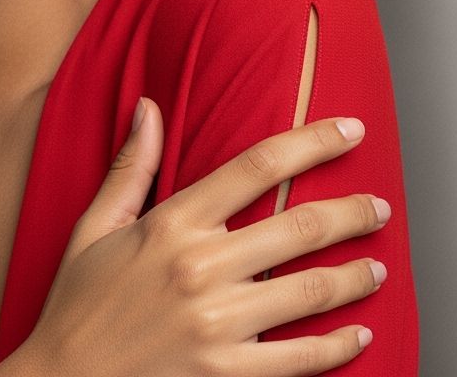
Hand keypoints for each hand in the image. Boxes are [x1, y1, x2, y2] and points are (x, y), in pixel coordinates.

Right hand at [17, 100, 386, 375]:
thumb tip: (148, 106)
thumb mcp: (94, 226)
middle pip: (300, 227)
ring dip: (356, 276)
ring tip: (378, 267)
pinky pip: (302, 360)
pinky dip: (339, 346)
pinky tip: (359, 335)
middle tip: (378, 207)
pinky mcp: (227, 374)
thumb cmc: (78, 302)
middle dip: (351, 212)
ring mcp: (218, 325)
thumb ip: (130, 166)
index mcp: (171, 224)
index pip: (256, 167)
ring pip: (312, 291)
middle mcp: (201, 268)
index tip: (348, 130)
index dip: (311, 142)